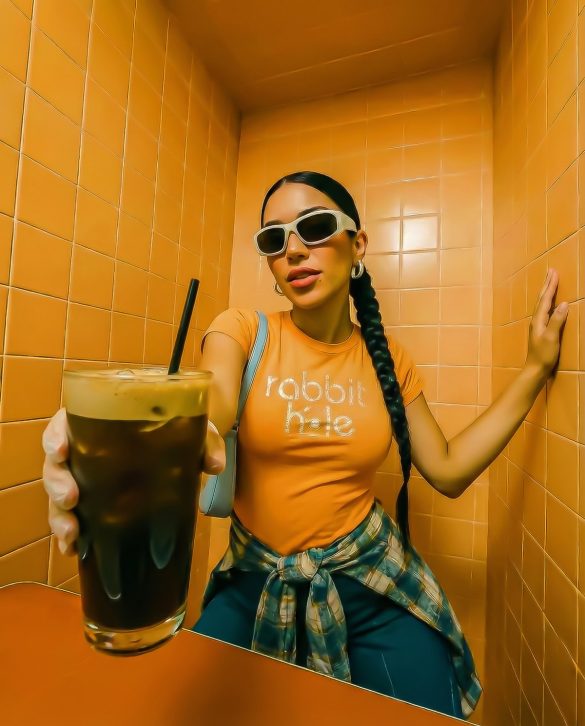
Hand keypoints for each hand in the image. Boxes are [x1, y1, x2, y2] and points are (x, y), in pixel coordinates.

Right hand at [42, 410, 226, 556]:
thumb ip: (204, 441)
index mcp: (95, 423)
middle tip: (71, 497)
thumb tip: (214, 465)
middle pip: (54, 464)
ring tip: (72, 532)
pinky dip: (68, 536)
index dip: (55, 437)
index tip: (60, 451)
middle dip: (56, 482)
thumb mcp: (187, 430)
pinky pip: (70, 519)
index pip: (62, 425)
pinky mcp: (88, 504)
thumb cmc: (169, 432)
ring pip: (56, 496)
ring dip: (59, 515)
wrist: (171, 449)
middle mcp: (81, 450)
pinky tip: (73, 549)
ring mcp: (81, 479)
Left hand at [525, 267, 568, 376]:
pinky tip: (550, 304)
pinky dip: (547, 302)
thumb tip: (564, 304)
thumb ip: (557, 321)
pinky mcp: (540, 330)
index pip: (545, 299)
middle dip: (547, 284)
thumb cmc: (543, 355)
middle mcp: (536, 320)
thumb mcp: (551, 337)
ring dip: (546, 292)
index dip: (551, 286)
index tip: (554, 272)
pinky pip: (544, 310)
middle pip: (541, 299)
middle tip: (551, 271)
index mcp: (538, 320)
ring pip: (541, 304)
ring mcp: (537, 325)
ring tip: (549, 282)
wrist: (535, 370)